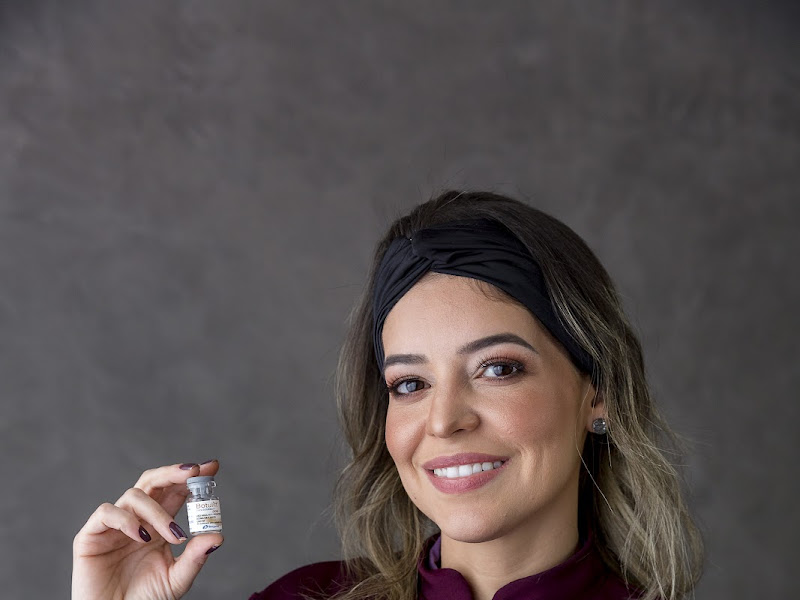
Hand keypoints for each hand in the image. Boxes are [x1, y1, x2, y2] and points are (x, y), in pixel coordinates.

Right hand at [72, 460, 223, 599]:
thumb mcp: (176, 579)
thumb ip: (195, 558)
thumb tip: (218, 536)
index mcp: (159, 525)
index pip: (176, 491)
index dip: (191, 477)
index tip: (212, 466)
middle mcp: (137, 520)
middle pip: (153, 481)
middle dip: (174, 472)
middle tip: (195, 471)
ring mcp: (114, 526)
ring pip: (134, 495)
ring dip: (158, 511)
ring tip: (173, 534)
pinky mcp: (91, 536)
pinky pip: (107, 512)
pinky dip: (126, 519)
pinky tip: (141, 535)